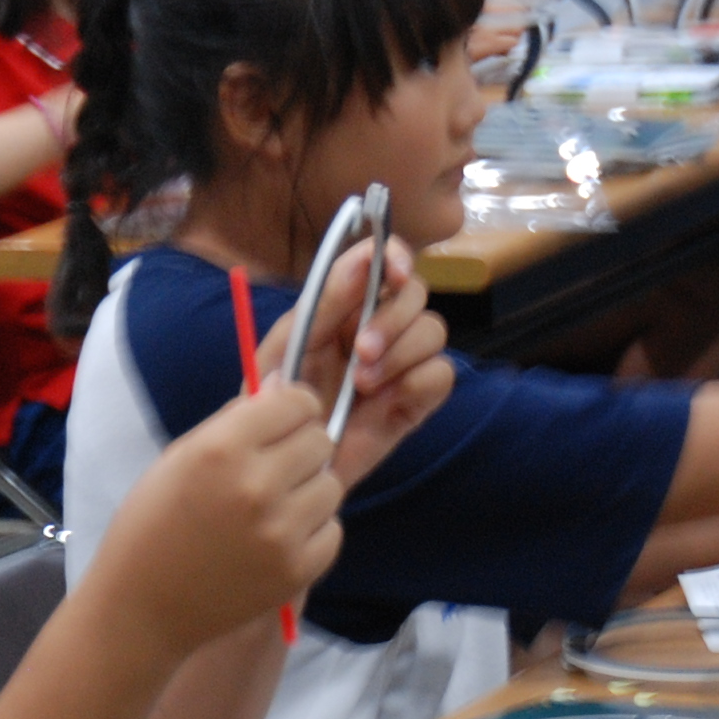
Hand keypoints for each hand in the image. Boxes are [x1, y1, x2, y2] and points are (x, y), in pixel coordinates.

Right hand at [95, 380, 349, 654]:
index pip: (298, 401)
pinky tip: (275, 541)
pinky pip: (331, 530)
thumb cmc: (152, 526)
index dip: (292, 409)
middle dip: (302, 449)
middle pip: (321, 440)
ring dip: (308, 491)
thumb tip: (285, 389)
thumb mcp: (179, 458)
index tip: (282, 424)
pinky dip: (310, 533)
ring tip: (272, 509)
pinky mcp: (297, 571)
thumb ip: (235, 422)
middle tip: (275, 469)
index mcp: (221, 449)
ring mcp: (280, 532)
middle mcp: (256, 486)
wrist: (141, 609)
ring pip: (332, 485)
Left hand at [270, 241, 453, 487]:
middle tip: (361, 352)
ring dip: (400, 352)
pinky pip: (441, 373)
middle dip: (392, 318)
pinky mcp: (416, 398)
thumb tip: (363, 259)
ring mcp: (401, 362)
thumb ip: (324, 302)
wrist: (281, 462)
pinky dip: (417, 381)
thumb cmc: (277, 400)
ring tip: (361, 385)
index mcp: (344, 303)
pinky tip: (385, 401)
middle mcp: (378, 325)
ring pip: (433, 331)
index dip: (396, 257)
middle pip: (416, 292)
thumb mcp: (289, 346)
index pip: (384, 260)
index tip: (393, 273)